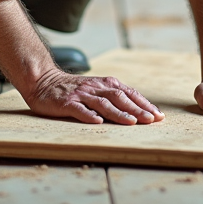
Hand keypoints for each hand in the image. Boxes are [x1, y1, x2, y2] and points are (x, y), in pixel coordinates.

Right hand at [26, 69, 165, 125]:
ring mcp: (81, 95)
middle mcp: (95, 87)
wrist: (44, 81)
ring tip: (131, 122)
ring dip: (119, 113)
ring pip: (103, 103)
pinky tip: (97, 122)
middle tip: (151, 120)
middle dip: (137, 109)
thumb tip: (138, 110)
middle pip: (120, 98)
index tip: (158, 115)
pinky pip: (79, 109)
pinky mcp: (66, 102)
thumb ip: (113, 97)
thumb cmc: (74, 89)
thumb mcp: (96, 89)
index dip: (144, 104)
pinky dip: (89, 115)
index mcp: (105, 84)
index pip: (129, 93)